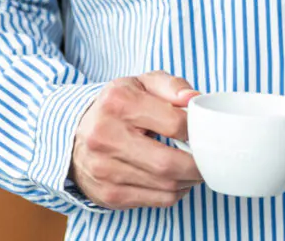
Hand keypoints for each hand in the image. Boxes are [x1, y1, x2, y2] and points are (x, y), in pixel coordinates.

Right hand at [69, 72, 202, 209]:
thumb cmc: (118, 106)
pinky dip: (174, 193)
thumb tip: (194, 99)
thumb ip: (172, 86)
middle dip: (198, 165)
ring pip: (165, 186)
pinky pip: (156, 201)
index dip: (198, 130)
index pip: (175, 123)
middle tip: (209, 160)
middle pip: (168, 163)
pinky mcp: (108, 194)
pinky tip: (176, 180)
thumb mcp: (142, 84)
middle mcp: (105, 137)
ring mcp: (104, 169)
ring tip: (194, 168)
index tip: (206, 132)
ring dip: (189, 180)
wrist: (74, 134)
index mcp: (118, 103)